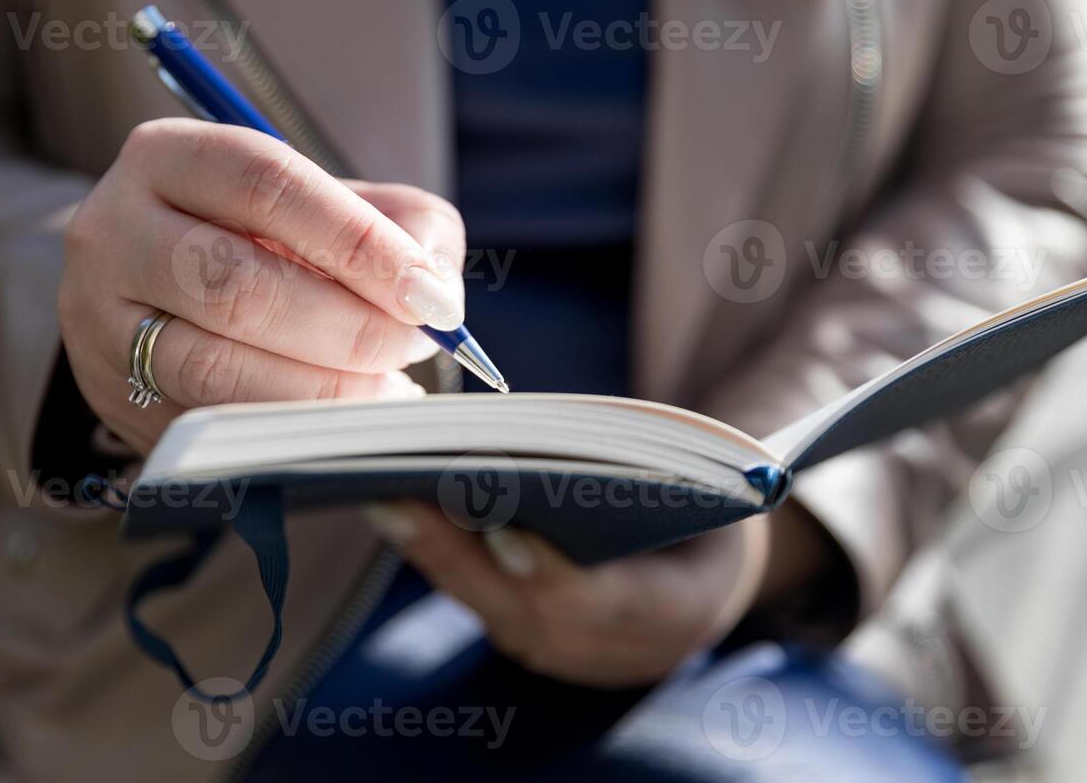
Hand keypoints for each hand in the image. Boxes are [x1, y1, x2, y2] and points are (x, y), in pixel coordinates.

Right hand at [58, 118, 466, 453]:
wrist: (160, 294)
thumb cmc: (270, 241)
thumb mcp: (336, 205)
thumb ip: (404, 225)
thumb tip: (436, 287)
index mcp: (170, 158)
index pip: (267, 184)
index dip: (358, 241)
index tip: (427, 294)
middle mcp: (115, 232)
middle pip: (236, 284)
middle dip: (347, 326)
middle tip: (412, 345)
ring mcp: (101, 322)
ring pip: (213, 369)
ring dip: (320, 390)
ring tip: (386, 389)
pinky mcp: (111, 399)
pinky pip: (205, 428)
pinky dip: (287, 431)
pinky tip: (341, 423)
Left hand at [365, 503, 776, 687]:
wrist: (705, 581)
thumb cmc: (702, 508)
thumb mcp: (703, 489)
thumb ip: (656, 467)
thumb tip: (563, 433)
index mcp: (676, 611)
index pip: (604, 602)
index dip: (551, 574)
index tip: (505, 536)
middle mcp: (614, 650)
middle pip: (522, 609)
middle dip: (456, 554)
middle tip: (399, 498)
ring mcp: (566, 654)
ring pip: (489, 607)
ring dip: (430, 551)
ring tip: (381, 490)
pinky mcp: (527, 637)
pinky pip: (478, 599)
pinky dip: (437, 555)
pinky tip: (397, 506)